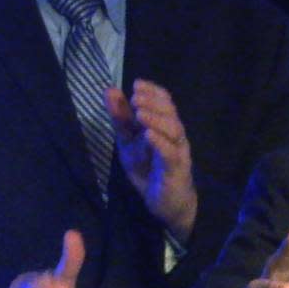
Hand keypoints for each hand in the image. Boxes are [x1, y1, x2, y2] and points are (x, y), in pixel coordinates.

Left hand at [107, 81, 197, 241]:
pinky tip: (148, 135)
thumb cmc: (149, 169)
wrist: (166, 203)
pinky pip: (171, 154)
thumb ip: (121, 118)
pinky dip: (160, 143)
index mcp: (165, 126)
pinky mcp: (176, 170)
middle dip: (153, 103)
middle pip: (171, 113)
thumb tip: (110, 89)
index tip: (137, 84)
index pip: (165, 102)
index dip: (153, 92)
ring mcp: (178, 152)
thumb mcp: (128, 141)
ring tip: (140, 114)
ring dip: (156, 120)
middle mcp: (175, 136)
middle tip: (136, 98)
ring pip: (174, 131)